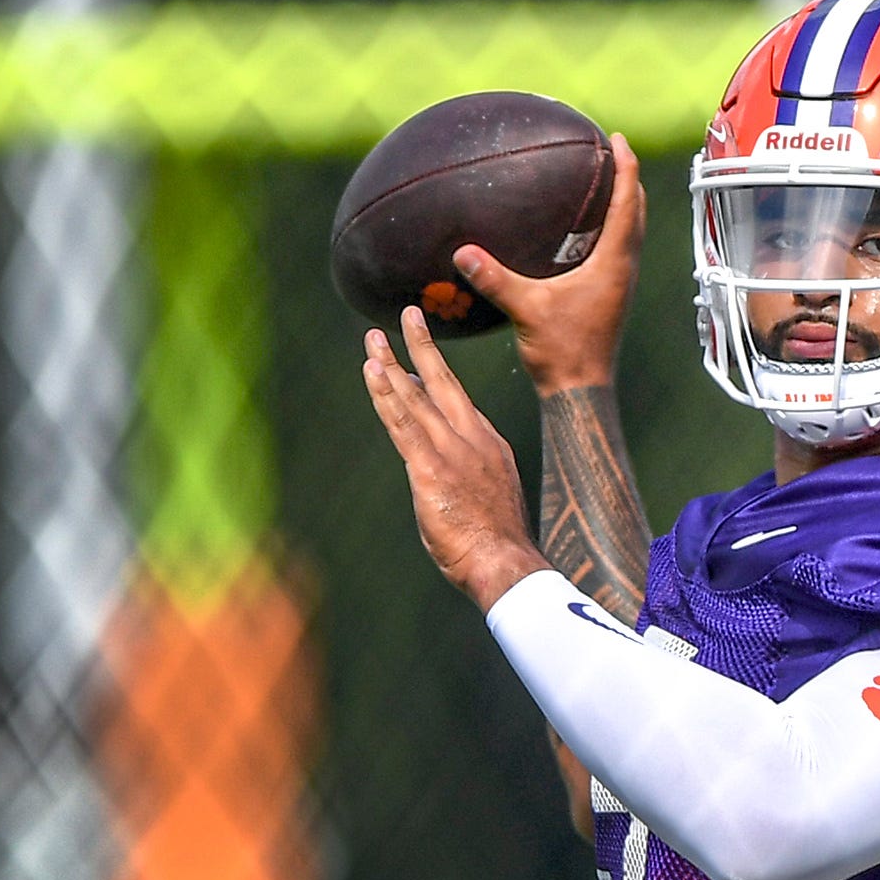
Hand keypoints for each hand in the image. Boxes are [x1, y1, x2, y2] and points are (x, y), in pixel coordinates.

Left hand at [363, 308, 550, 609]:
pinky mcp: (430, 467)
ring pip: (415, 398)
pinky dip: (385, 395)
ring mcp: (452, 450)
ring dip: (390, 365)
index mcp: (490, 446)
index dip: (434, 379)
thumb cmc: (499, 545)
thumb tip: (449, 478)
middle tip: (409, 315)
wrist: (506, 563)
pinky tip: (372, 372)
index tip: (415, 363)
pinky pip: (402, 423)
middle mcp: (472, 439)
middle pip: (443, 382)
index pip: (457, 403)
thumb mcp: (490, 502)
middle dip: (423, 346)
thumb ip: (469, 480)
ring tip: (373, 339)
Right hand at [453, 132, 645, 394]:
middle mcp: (624, 269)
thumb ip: (495, 279)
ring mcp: (621, 284)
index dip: (625, 167)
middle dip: (627, 179)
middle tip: (611, 152)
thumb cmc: (561, 352)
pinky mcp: (612, 297)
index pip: (627, 203)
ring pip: (631, 232)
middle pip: (636, 212)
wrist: (580, 391)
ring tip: (604, 182)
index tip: (615, 139)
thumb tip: (462, 252)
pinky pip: (617, 251)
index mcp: (614, 263)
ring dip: (624, 204)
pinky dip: (609, 230)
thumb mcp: (525, 310)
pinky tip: (582, 232)